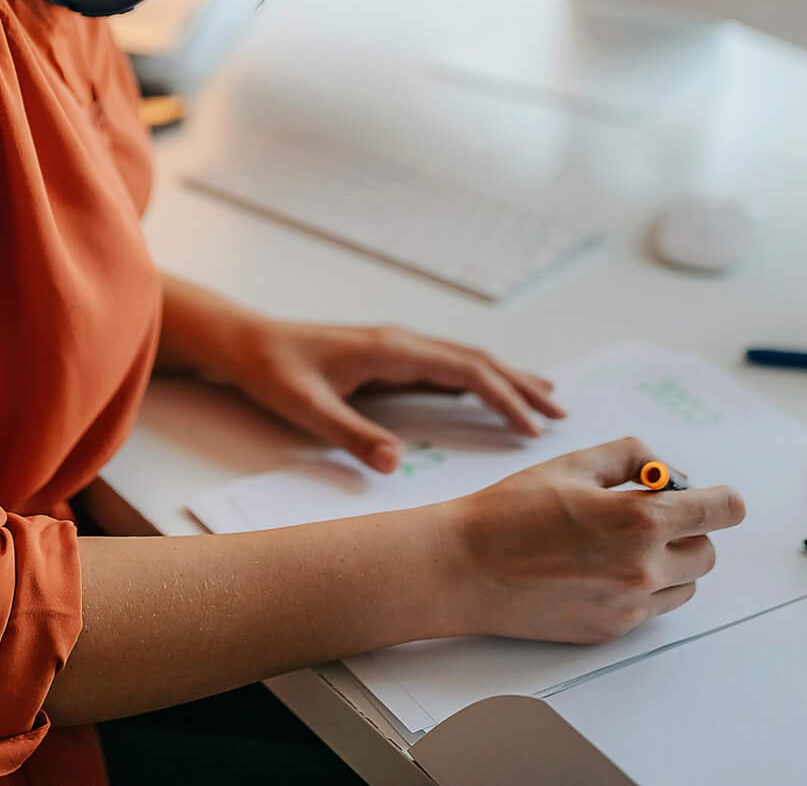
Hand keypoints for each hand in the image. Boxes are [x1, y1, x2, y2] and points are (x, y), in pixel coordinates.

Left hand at [186, 308, 563, 472]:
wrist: (245, 342)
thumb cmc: (272, 372)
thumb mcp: (306, 409)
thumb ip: (352, 435)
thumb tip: (397, 463)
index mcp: (392, 350)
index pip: (466, 370)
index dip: (504, 398)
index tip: (533, 427)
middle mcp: (403, 342)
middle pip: (478, 360)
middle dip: (521, 387)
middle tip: (561, 417)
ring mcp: (398, 347)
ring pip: (467, 360)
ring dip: (508, 379)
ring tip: (547, 401)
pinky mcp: (391, 358)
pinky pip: (449, 366)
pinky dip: (481, 379)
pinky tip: (493, 392)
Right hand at [442, 436, 745, 643]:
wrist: (465, 568)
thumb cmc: (512, 511)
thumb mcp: (574, 464)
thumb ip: (633, 457)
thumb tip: (667, 473)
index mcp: (640, 520)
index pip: (719, 512)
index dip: (723, 500)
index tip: (719, 498)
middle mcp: (643, 569)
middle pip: (707, 551)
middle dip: (689, 528)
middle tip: (648, 514)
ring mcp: (629, 607)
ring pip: (686, 584)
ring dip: (670, 561)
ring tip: (621, 544)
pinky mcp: (611, 631)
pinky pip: (652, 609)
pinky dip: (642, 588)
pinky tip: (599, 568)